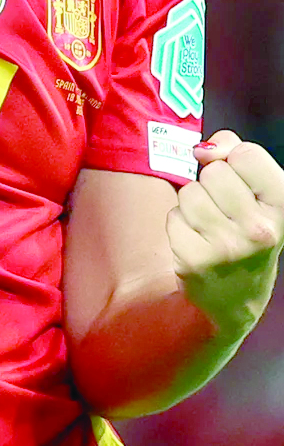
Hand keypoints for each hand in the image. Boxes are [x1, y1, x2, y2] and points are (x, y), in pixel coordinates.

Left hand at [167, 129, 283, 333]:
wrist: (234, 299)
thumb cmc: (245, 233)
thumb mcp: (257, 197)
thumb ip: (235, 157)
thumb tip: (204, 147)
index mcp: (283, 208)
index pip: (246, 154)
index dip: (234, 160)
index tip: (238, 179)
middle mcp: (261, 230)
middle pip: (213, 172)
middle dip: (211, 184)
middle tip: (224, 210)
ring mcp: (228, 247)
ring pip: (189, 192)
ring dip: (192, 205)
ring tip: (210, 226)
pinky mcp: (195, 260)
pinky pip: (173, 216)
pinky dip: (180, 225)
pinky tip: (197, 242)